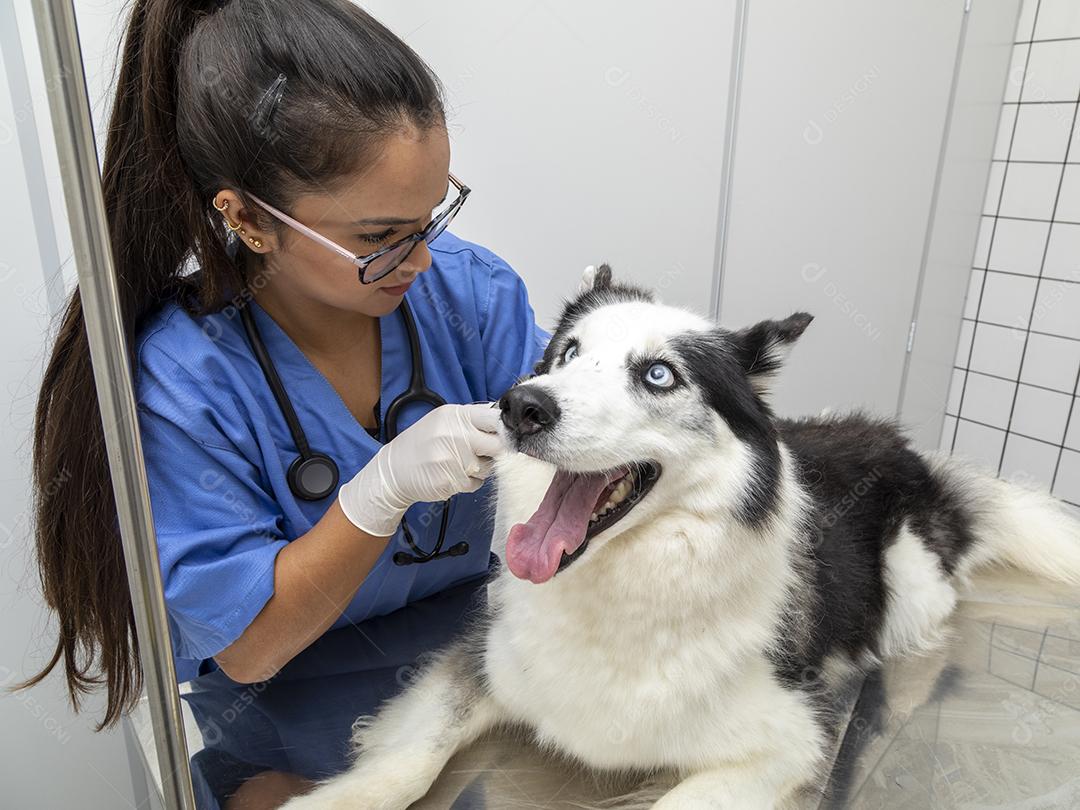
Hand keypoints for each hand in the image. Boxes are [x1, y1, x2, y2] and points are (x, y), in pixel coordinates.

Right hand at [338, 403, 503, 535]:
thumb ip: (471, 420)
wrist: (393, 470)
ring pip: (488, 467)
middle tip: (484, 452)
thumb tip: (503, 423)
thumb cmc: (422, 444)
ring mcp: (452, 460)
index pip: (494, 419)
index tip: (502, 435)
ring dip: (480, 468)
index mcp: (454, 416)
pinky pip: (475, 483)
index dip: (503, 429)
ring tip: (460, 463)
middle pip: (497, 445)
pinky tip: (453, 474)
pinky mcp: (451, 481)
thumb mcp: (442, 421)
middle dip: (495, 451)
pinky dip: (469, 482)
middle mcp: (455, 435)